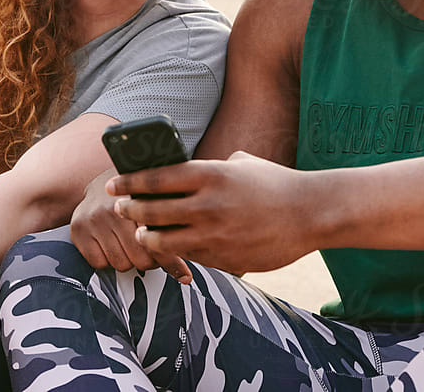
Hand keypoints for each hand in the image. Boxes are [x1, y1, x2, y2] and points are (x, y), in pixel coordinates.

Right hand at [70, 169, 191, 282]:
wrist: (105, 183)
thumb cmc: (138, 198)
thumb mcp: (158, 205)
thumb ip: (173, 230)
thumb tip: (186, 277)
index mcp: (140, 199)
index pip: (159, 241)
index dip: (172, 261)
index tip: (184, 275)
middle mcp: (114, 208)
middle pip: (140, 260)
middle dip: (149, 260)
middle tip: (150, 251)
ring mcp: (94, 218)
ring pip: (120, 264)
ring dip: (128, 260)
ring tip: (130, 246)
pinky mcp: (78, 228)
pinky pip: (99, 263)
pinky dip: (107, 259)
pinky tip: (112, 245)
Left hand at [110, 151, 316, 274]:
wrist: (311, 213)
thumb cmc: (276, 183)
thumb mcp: (242, 164)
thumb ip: (211, 170)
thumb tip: (183, 175)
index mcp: (211, 175)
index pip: (156, 178)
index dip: (129, 182)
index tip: (113, 185)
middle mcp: (208, 205)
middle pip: (152, 211)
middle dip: (131, 210)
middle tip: (122, 209)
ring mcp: (215, 235)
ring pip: (163, 241)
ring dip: (148, 237)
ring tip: (144, 234)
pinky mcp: (224, 259)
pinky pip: (190, 257)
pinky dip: (178, 252)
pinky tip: (175, 247)